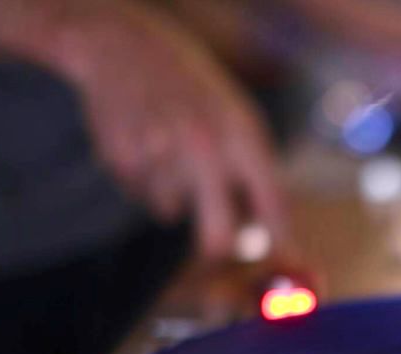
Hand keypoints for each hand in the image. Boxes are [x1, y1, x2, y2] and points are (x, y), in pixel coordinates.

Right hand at [55, 4, 286, 256]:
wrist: (127, 47)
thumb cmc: (196, 93)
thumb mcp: (238, 119)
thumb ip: (256, 174)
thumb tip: (273, 238)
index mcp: (242, 135)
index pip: (271, 204)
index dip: (278, 242)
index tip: (277, 259)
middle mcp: (204, 147)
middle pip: (218, 236)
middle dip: (219, 250)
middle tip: (216, 248)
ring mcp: (160, 155)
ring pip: (172, 212)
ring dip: (173, 195)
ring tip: (170, 150)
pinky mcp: (123, 161)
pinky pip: (141, 195)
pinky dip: (144, 180)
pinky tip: (145, 143)